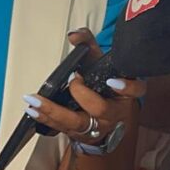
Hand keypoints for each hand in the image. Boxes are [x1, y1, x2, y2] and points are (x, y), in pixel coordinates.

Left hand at [23, 28, 144, 144]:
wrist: (104, 116)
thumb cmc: (103, 85)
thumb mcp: (100, 63)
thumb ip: (88, 45)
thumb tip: (74, 34)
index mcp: (125, 93)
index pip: (135, 91)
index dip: (126, 87)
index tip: (112, 81)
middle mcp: (114, 112)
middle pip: (101, 109)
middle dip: (83, 95)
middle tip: (73, 79)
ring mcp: (97, 126)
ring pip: (77, 123)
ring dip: (54, 111)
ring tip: (35, 101)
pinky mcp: (81, 134)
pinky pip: (62, 128)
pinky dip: (46, 118)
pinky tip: (33, 110)